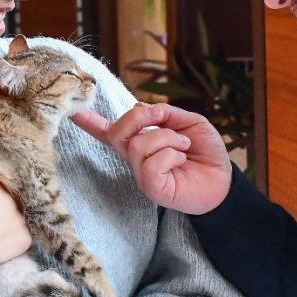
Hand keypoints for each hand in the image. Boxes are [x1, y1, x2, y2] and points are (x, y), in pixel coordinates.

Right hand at [0, 113, 31, 265]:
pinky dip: (14, 238)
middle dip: (10, 201)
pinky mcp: (25, 244)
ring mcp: (27, 225)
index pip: (11, 181)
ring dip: (14, 219)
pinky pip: (23, 239)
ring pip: (22, 219)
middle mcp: (25, 203)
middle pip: (18, 200)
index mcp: (12, 184)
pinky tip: (2, 236)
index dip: (4, 182)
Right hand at [72, 103, 231, 214]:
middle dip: (138, 117)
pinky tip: (181, 159)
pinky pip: (151, 163)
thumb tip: (144, 108)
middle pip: (117, 132)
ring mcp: (141, 175)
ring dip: (167, 138)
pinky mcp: (151, 188)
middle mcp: (136, 159)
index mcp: (141, 142)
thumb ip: (165, 113)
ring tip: (183, 147)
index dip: (89, 122)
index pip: (109, 132)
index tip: (72, 110)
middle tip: (162, 117)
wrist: (224, 180)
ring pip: (137, 145)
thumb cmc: (205, 153)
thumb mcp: (188, 122)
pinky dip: (171, 154)